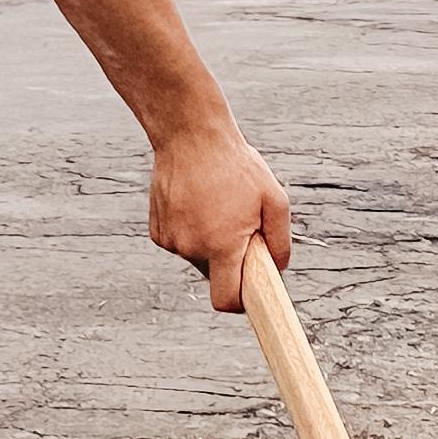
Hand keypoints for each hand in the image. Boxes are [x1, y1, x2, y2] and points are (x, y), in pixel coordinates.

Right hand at [150, 120, 292, 311]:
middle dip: (228, 260)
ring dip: (209, 243)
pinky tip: (196, 203)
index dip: (239, 303)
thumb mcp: (274, 198)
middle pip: (214, 276)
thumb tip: (278, 269)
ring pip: (196, 258)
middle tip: (239, 226)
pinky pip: (180, 244)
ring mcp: (170, 240)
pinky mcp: (157, 231)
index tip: (249, 292)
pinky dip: (190, 231)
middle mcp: (191, 248)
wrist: (190, 135)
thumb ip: (280, 241)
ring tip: (217, 207)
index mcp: (222, 245)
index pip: (225, 300)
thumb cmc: (237, 166)